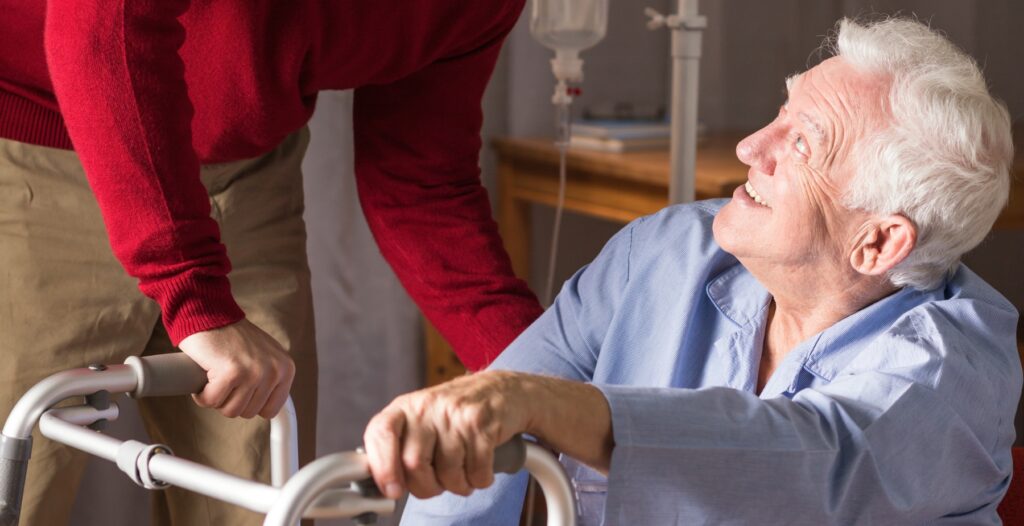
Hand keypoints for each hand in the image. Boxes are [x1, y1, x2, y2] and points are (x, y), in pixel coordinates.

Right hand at [177, 319, 294, 418]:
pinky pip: (211, 401)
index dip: (249, 404)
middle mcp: (274, 371)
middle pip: (248, 412)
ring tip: (216, 375)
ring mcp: (254, 372)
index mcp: (286, 369)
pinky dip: (202, 393)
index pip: (271, 410)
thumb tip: (270, 409)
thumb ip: (270, 379)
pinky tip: (205, 374)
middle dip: (230, 399)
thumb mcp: (264, 357)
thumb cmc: (232, 338)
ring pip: (230, 411)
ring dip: (216, 397)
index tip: (240, 390)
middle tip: (225, 377)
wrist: (209, 314)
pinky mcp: (231, 373)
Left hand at [362, 371, 532, 499]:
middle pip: (413, 463)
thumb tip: (385, 486)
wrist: (502, 390)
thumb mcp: (421, 421)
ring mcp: (455, 413)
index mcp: (405, 407)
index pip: (380, 433)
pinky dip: (479, 480)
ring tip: (463, 473)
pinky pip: (477, 471)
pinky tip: (481, 467)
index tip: (392, 491)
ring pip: (448, 473)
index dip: (383, 467)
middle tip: (437, 485)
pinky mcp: (482, 423)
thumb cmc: (455, 414)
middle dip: (427, 487)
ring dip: (458, 485)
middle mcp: (427, 406)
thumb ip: (400, 449)